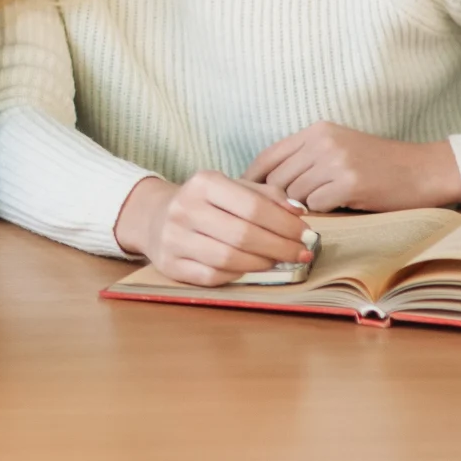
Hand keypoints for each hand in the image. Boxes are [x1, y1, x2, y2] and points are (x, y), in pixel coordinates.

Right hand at [114, 172, 309, 286]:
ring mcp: (173, 238)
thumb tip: (298, 213)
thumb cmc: (204, 202)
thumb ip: (266, 196)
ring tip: (278, 261)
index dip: (285, 224)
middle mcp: (184, 208)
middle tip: (301, 253)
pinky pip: (212, 277)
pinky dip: (237, 275)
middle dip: (280, 247)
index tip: (306, 234)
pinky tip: (250, 269)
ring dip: (262, 263)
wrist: (154, 216)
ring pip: (229, 259)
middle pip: (244, 235)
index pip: (253, 207)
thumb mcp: (231, 188)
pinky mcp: (169, 265)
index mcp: (203, 183)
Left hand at [244, 123, 460, 213]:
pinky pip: (317, 205)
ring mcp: (336, 161)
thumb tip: (265, 185)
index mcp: (316, 131)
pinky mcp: (349, 182)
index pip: (268, 156)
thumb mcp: (338, 149)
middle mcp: (322, 141)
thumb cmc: (379, 165)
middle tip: (286, 214)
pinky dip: (325, 212)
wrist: (424, 170)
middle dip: (280, 200)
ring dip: (306, 206)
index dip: (253, 179)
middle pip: (277, 179)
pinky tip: (342, 206)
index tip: (246, 197)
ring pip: (295, 194)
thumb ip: (305, 160)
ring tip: (328, 204)